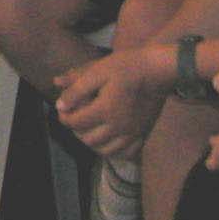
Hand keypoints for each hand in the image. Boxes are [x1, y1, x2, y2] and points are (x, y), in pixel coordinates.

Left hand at [53, 45, 169, 157]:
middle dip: (76, 131)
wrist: (158, 70)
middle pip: (89, 140)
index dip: (64, 118)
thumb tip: (60, 106)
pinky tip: (109, 141)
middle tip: (74, 120)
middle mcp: (119, 126)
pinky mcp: (144, 133)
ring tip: (89, 131)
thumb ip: (77, 89)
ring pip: (106, 151)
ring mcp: (133, 133)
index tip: (62, 111)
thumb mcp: (97, 71)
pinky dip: (114, 151)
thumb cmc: (126, 66)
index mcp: (105, 110)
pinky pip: (127, 153)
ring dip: (93, 144)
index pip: (76, 123)